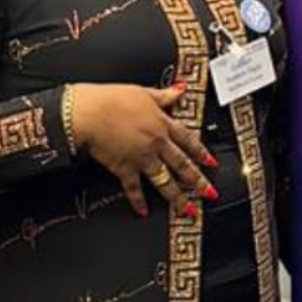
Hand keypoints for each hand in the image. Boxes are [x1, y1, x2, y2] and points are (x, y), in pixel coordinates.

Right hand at [69, 82, 217, 217]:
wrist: (90, 113)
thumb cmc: (112, 100)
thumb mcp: (144, 92)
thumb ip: (164, 95)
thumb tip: (180, 89)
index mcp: (162, 123)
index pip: (188, 140)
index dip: (201, 152)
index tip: (211, 163)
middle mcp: (156, 143)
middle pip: (182, 164)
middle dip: (198, 181)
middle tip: (209, 193)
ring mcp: (142, 158)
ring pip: (165, 180)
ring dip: (177, 197)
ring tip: (188, 209)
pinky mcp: (125, 168)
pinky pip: (134, 189)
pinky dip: (138, 202)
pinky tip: (143, 212)